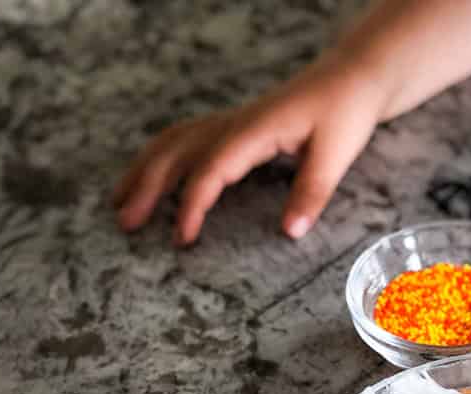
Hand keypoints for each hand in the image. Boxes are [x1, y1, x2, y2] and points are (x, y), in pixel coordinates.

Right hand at [113, 55, 385, 244]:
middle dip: (147, 187)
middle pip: (176, 153)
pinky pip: (188, 139)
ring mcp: (231, 123)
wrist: (350, 77)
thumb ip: (311, 193)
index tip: (183, 238)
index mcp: (253, 131)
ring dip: (145, 171)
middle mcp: (233, 124)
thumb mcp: (335, 156)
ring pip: (174, 143)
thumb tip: (290, 232)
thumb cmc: (344, 111)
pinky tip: (152, 174)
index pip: (210, 170)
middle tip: (125, 222)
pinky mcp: (236, 127)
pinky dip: (163, 157)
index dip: (192, 205)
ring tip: (120, 201)